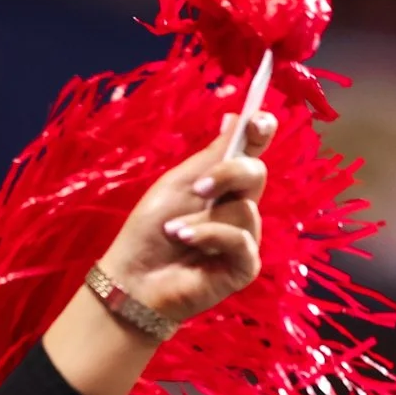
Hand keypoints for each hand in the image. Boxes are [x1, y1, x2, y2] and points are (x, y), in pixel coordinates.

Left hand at [93, 111, 275, 326]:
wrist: (134, 279)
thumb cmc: (150, 231)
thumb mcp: (178, 183)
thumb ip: (211, 155)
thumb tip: (233, 116)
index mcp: (223, 185)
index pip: (251, 152)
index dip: (261, 132)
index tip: (259, 121)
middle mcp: (238, 208)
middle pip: (256, 173)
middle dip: (229, 174)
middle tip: (199, 188)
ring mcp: (244, 238)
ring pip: (245, 210)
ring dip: (203, 219)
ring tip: (174, 232)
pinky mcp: (245, 267)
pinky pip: (241, 240)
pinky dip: (211, 236)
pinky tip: (186, 241)